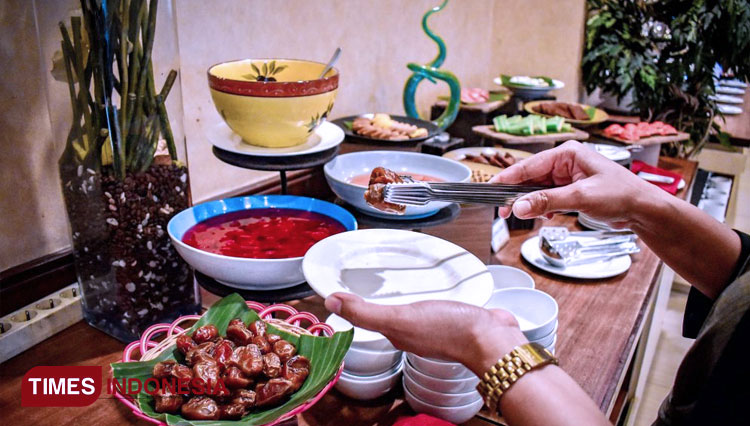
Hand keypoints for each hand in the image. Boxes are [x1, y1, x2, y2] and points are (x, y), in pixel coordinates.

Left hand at [324, 292, 527, 374]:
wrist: (493, 339)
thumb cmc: (449, 331)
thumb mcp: (400, 319)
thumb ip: (366, 313)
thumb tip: (332, 303)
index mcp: (397, 331)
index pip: (368, 317)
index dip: (354, 302)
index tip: (342, 284)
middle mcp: (414, 328)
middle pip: (388, 311)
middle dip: (376, 294)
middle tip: (364, 273)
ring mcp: (435, 321)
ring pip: (411, 303)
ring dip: (403, 291)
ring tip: (394, 274)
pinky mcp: (455, 311)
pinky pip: (436, 297)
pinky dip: (429, 288)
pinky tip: (432, 279)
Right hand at [491, 140, 657, 226]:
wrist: (643, 209)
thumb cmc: (621, 194)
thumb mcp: (580, 197)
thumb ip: (546, 201)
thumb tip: (518, 206)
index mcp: (567, 153)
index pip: (528, 165)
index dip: (507, 179)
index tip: (490, 189)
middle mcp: (565, 162)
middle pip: (530, 178)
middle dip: (517, 195)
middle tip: (503, 210)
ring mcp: (567, 177)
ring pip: (537, 190)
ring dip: (531, 203)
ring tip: (526, 216)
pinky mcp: (570, 190)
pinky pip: (547, 198)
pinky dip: (542, 208)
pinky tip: (544, 216)